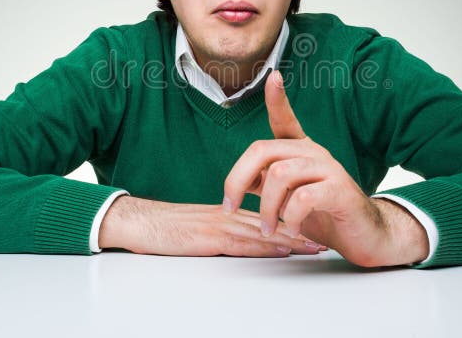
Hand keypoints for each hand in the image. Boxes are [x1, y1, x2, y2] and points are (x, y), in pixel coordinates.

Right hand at [98, 195, 324, 256]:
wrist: (138, 221)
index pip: (264, 218)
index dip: (289, 224)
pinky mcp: (209, 237)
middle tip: (323, 242)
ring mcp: (219, 225)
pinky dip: (265, 245)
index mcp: (226, 212)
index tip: (311, 232)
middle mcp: (227, 215)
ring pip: (263, 232)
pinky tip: (281, 249)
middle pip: (271, 224)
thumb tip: (239, 244)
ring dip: (290, 240)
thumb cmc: (163, 227)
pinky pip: (242, 241)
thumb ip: (219, 233)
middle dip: (298, 233)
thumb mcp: (197, 229)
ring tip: (313, 247)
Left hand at [223, 70, 429, 266]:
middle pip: (263, 150)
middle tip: (231, 208)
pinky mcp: (340, 190)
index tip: (273, 76)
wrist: (365, 236)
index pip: (285, 119)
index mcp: (301, 150)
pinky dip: (290, 217)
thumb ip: (266, 185)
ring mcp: (329, 168)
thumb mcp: (288, 198)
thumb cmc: (324, 215)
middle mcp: (314, 152)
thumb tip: (239, 181)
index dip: (277, 99)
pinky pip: (303, 197)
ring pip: (280, 175)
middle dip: (238, 180)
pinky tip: (293, 229)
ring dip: (267, 208)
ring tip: (269, 228)